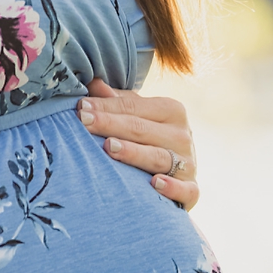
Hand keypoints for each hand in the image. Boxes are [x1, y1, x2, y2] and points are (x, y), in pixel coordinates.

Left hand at [77, 79, 197, 209]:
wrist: (180, 174)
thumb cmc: (151, 140)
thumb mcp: (139, 117)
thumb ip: (118, 102)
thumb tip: (92, 83)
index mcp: (172, 111)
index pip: (133, 106)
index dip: (106, 106)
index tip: (81, 106)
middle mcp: (182, 135)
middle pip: (141, 129)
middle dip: (111, 124)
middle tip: (84, 121)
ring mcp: (188, 163)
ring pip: (158, 157)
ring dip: (135, 153)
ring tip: (110, 147)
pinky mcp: (191, 189)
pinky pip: (185, 190)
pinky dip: (172, 187)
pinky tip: (155, 183)